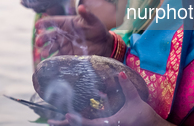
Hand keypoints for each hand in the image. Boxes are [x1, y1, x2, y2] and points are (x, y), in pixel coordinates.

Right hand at [35, 5, 112, 58]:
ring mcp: (64, 45)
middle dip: (42, 38)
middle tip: (38, 42)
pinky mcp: (67, 55)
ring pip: (51, 47)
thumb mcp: (93, 21)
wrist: (104, 44)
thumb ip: (87, 15)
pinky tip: (49, 63)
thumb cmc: (97, 29)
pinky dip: (53, 61)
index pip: (53, 21)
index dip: (44, 23)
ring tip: (44, 54)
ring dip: (46, 50)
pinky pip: (58, 58)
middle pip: (49, 35)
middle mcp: (62, 34)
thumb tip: (81, 7)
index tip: (38, 25)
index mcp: (66, 23)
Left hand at [47, 71, 170, 125]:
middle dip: (65, 125)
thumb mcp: (135, 101)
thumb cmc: (143, 116)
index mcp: (109, 124)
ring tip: (55, 120)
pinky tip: (72, 118)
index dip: (77, 121)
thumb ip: (127, 87)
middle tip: (50, 121)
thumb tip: (120, 74)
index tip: (67, 116)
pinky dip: (80, 122)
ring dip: (70, 124)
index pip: (90, 124)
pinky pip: (90, 125)